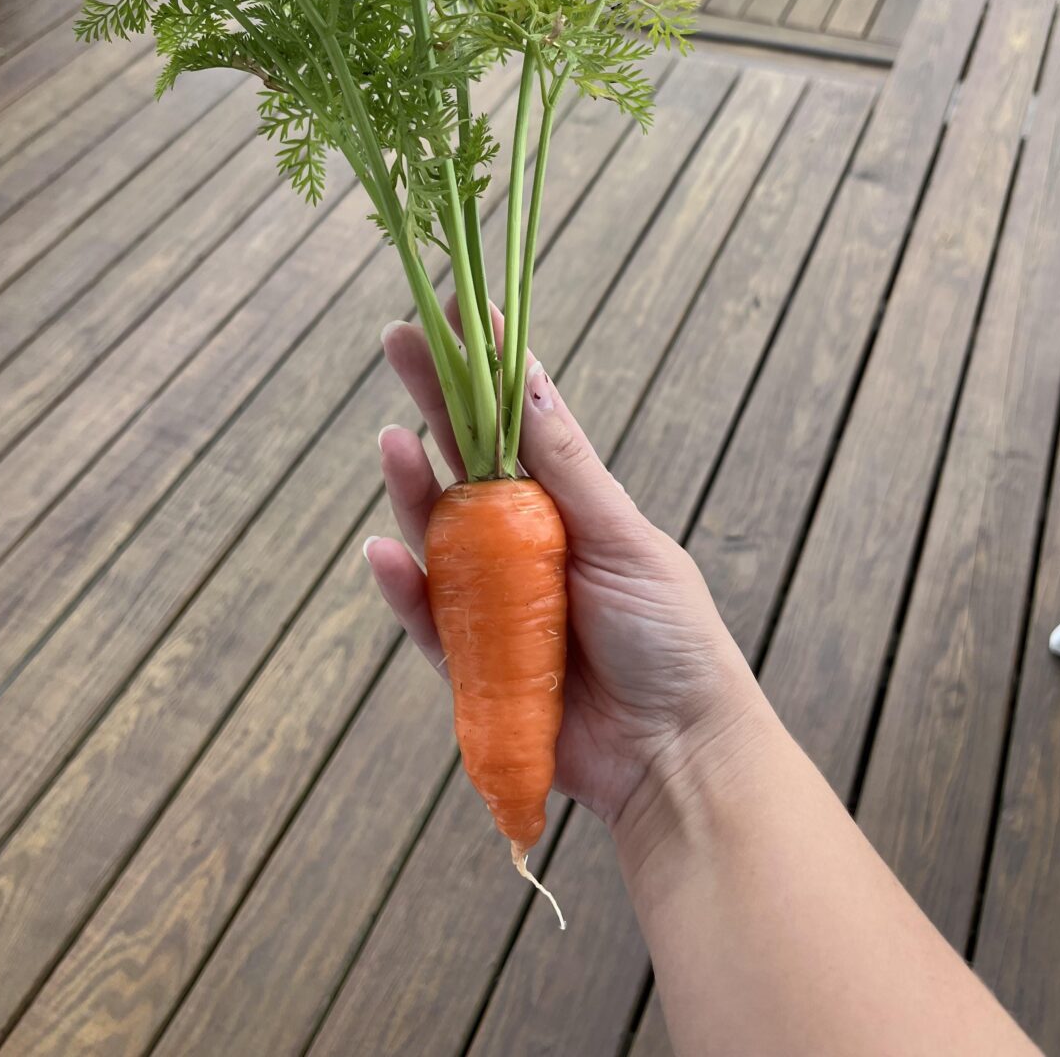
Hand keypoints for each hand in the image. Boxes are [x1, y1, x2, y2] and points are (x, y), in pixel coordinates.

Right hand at [365, 311, 767, 830]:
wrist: (674, 752)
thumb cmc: (670, 634)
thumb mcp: (622, 536)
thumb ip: (567, 466)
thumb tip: (530, 376)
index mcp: (564, 505)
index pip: (515, 422)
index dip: (484, 368)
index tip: (457, 308)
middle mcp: (521, 542)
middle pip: (463, 461)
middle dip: (431, 400)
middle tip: (398, 339)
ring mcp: (490, 598)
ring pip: (435, 531)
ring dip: (411, 487)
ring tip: (394, 442)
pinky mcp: (469, 661)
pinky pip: (425, 617)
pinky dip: (403, 586)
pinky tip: (386, 551)